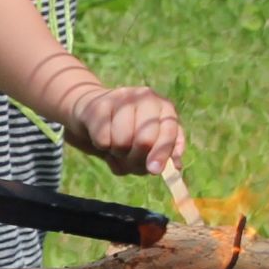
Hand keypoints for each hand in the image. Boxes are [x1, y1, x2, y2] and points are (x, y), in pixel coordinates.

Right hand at [61, 83, 185, 178]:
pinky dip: (102, 146)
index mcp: (165, 108)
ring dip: (117, 153)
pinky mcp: (99, 105)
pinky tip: (103, 137)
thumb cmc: (128, 134)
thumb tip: (177, 166)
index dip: (162, 153)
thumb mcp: (150, 144)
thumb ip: (165, 153)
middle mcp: (147, 98)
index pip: (170, 131)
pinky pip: (103, 140)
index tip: (154, 171)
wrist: (92, 114)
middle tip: (128, 158)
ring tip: (116, 145)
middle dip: (135, 159)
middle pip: (145, 140)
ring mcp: (122, 98)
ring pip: (122, 142)